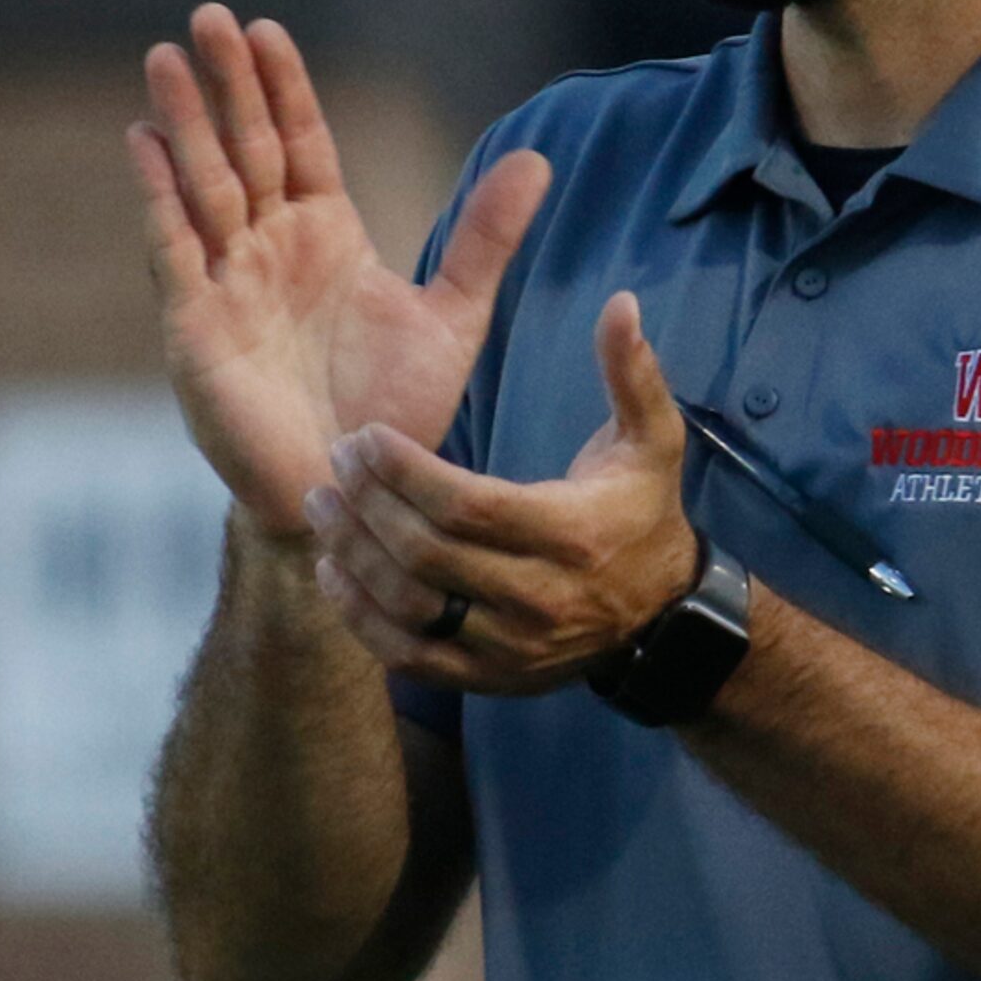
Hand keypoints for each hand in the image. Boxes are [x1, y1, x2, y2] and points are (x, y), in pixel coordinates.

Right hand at [126, 3, 551, 535]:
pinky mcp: (198, 327)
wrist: (353, 489)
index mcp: (327, 237)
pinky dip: (160, 197)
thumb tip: (538, 158)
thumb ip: (488, 236)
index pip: (301, 144)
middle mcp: (271, 249)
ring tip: (167, 57)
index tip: (268, 30)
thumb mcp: (454, 313)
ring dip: (185, 123)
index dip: (284, 89)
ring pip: (205, 186)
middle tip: (210, 15)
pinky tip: (144, 142)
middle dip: (229, 86)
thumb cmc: (394, 407)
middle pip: (248, 149)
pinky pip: (176, 250)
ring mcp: (230, 284)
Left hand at [303, 289, 697, 693]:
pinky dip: (362, 618)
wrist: (660, 616)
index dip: (406, 473)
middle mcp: (537, 598)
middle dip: (369, 505)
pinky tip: (333, 571)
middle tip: (333, 461)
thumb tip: (621, 301)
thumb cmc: (644, 511)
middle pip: (428, 556)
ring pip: (410, 608)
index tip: (365, 436)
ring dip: (354, 556)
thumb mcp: (653, 439)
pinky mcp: (487, 678)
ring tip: (321, 505)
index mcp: (571, 534)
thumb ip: (632, 372)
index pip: (468, 507)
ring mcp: (509, 646)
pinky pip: (409, 655)